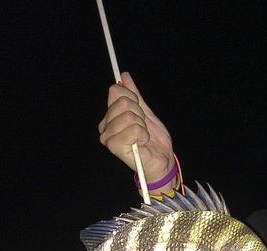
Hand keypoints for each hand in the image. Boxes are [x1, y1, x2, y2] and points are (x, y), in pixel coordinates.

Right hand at [99, 72, 174, 189]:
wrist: (161, 159)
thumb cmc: (153, 139)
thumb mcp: (146, 112)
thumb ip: (135, 95)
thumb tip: (124, 76)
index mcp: (110, 116)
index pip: (116, 91)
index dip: (134, 99)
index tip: (140, 112)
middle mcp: (105, 126)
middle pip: (123, 102)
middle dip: (140, 113)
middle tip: (143, 127)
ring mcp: (108, 136)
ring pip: (129, 115)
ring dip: (142, 125)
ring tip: (143, 136)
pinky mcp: (115, 146)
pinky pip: (133, 128)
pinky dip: (143, 134)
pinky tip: (142, 142)